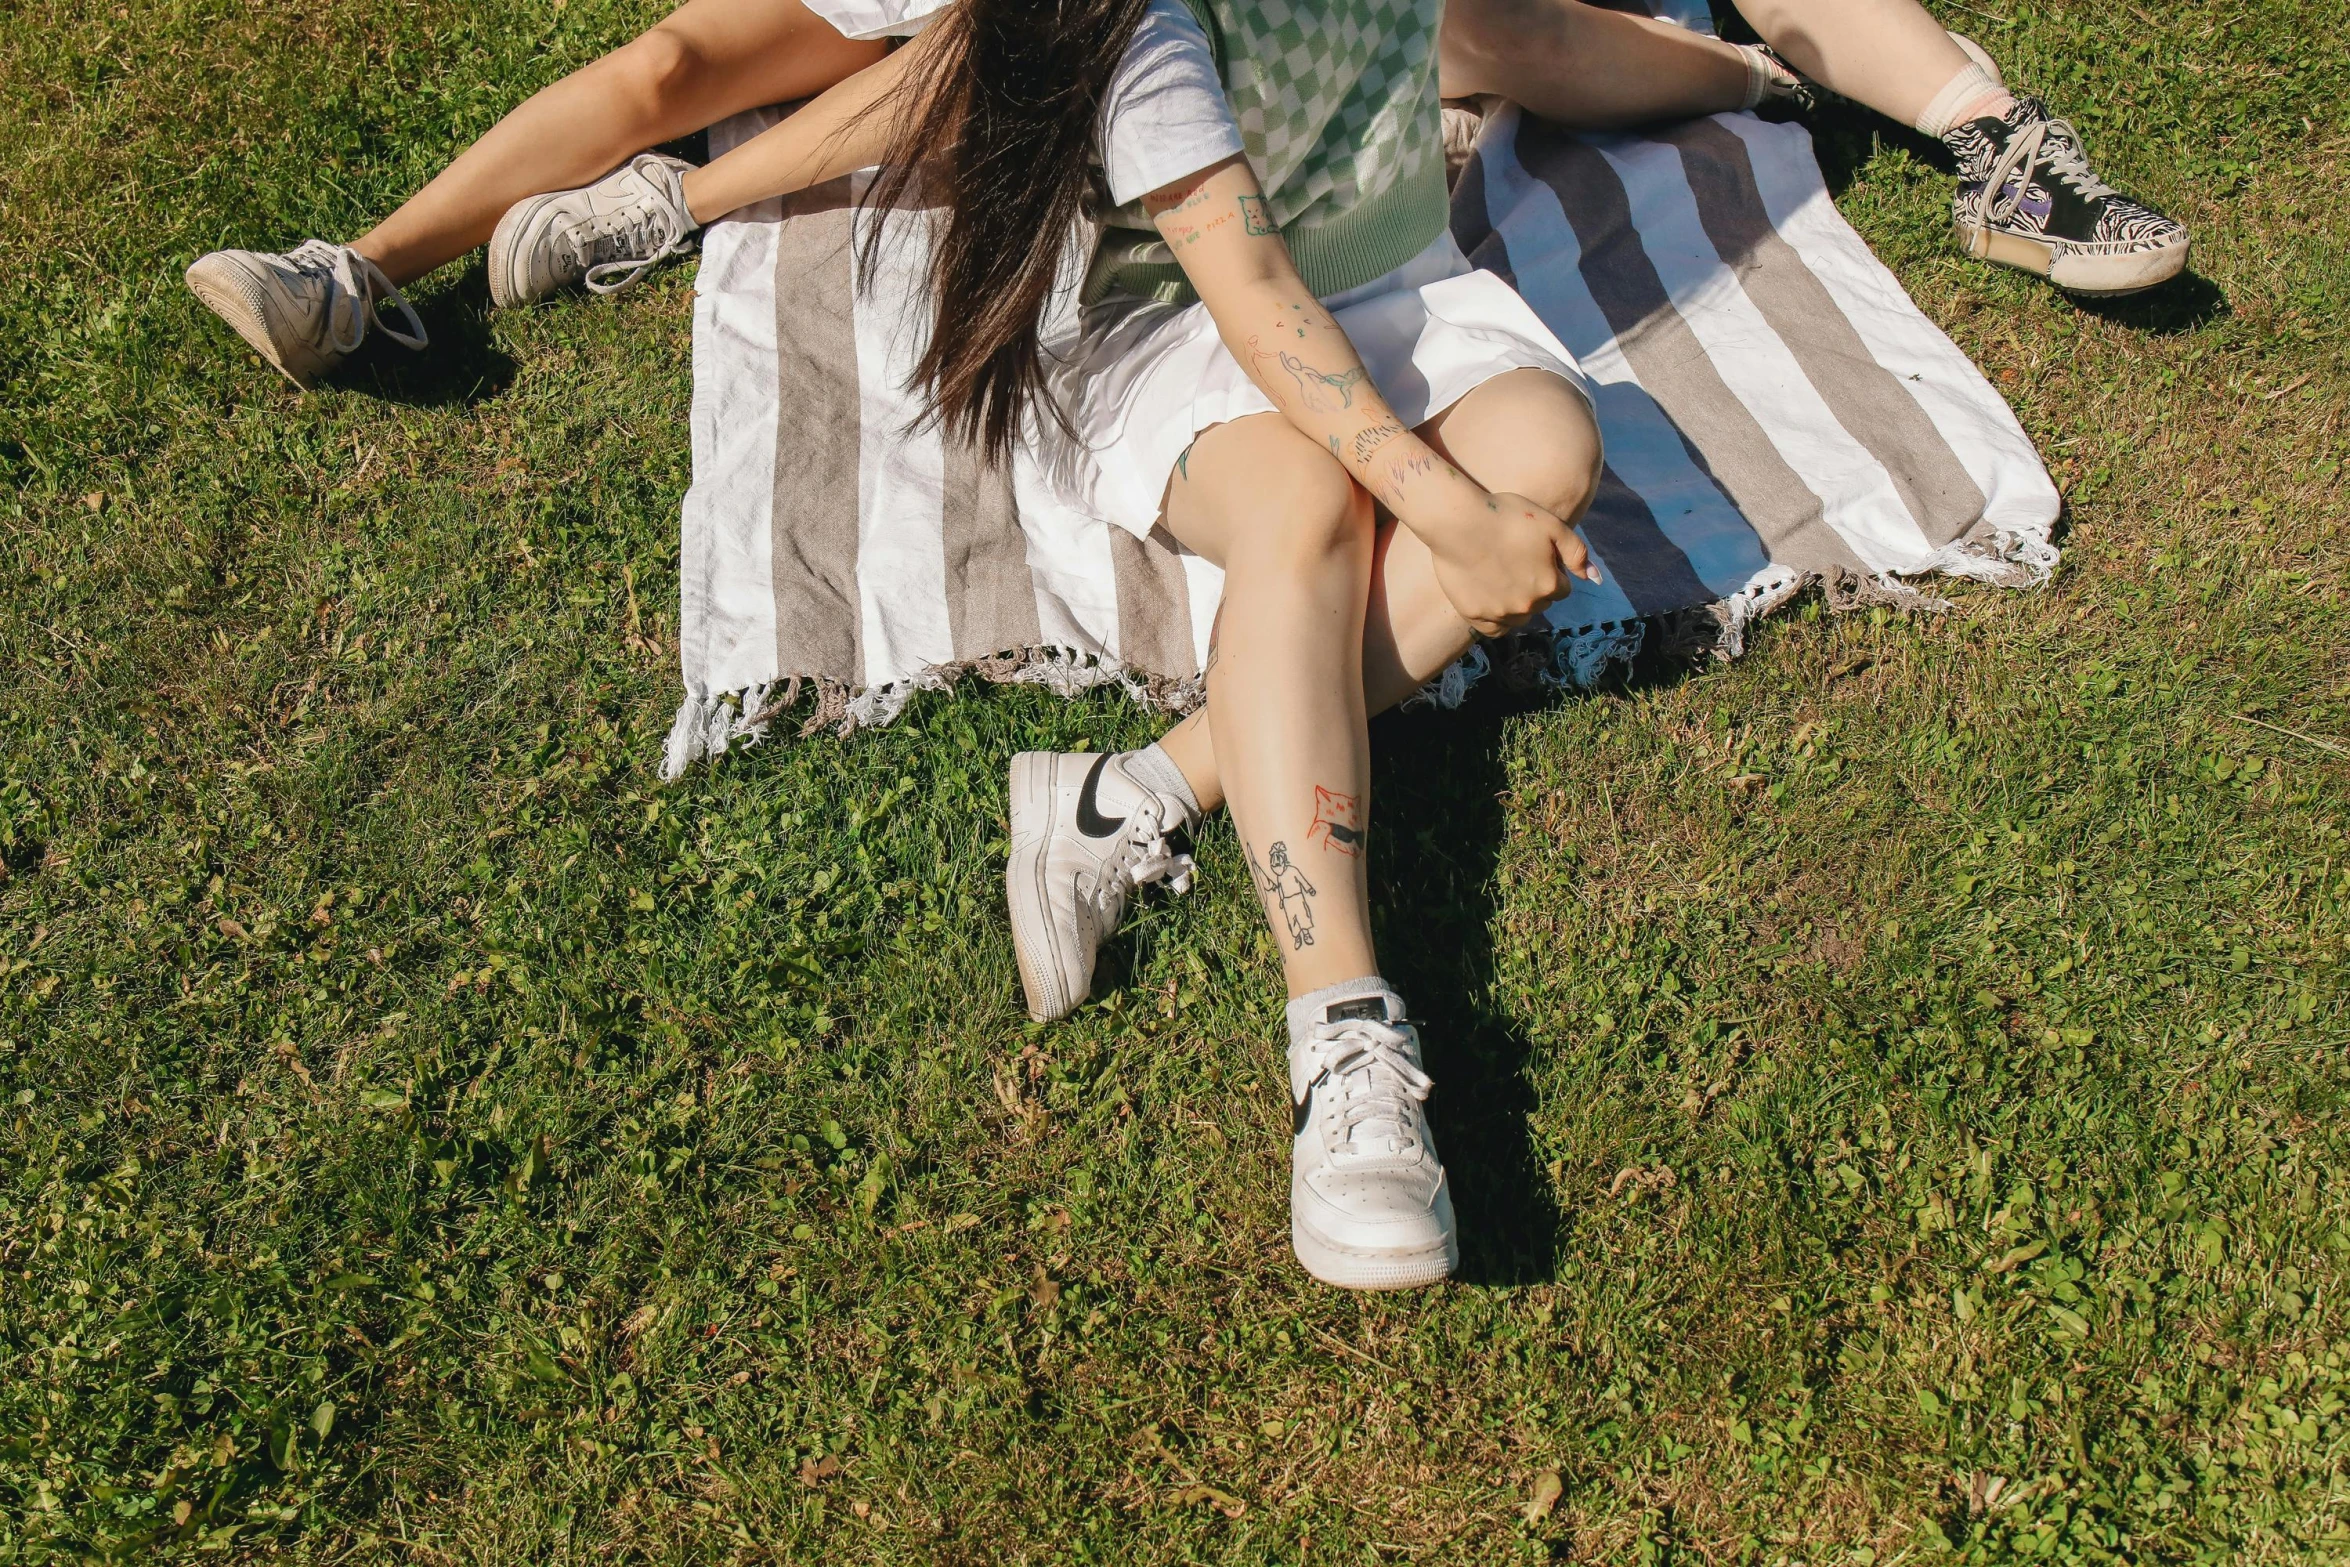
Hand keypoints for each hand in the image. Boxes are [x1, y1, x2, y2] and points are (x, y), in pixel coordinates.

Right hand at [1419, 490, 1599, 636]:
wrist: (1458, 522)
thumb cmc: (1506, 516)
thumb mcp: (1551, 525)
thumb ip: (1577, 553)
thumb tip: (1596, 579)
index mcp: (1549, 584)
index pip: (1561, 587)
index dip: (1551, 569)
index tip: (1534, 553)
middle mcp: (1527, 605)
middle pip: (1541, 602)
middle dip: (1535, 586)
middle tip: (1516, 560)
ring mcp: (1499, 613)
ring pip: (1519, 617)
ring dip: (1517, 603)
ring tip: (1502, 576)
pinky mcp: (1474, 615)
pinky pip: (1494, 628)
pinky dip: (1497, 618)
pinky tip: (1492, 598)